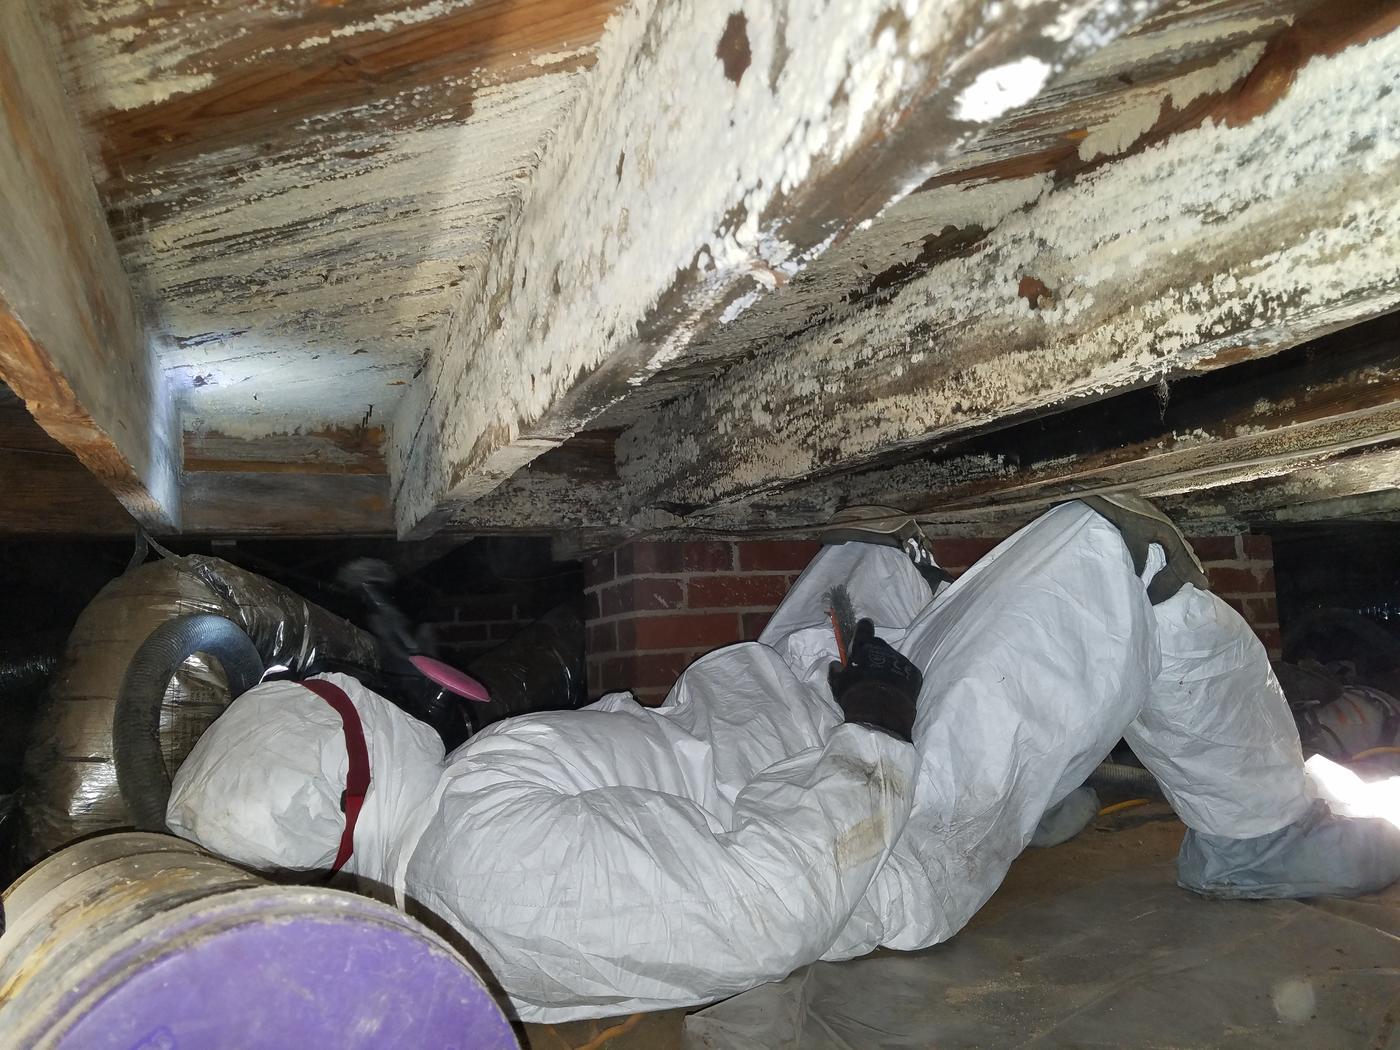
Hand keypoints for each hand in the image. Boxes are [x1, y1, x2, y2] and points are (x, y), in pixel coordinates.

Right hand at [828, 619, 920, 742]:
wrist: (881, 714)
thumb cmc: (855, 695)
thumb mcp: (838, 684)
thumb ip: (837, 671)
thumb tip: (836, 664)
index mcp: (864, 647)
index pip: (864, 628)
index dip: (862, 629)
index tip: (862, 631)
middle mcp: (884, 649)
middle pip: (878, 644)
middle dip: (873, 653)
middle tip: (868, 669)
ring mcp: (901, 660)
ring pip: (892, 659)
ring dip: (887, 666)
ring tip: (882, 684)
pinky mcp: (914, 673)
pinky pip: (905, 672)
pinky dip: (900, 678)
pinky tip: (895, 691)